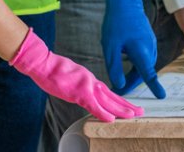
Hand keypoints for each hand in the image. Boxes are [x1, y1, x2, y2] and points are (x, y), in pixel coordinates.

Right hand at [9, 30, 141, 122]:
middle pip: (112, 97)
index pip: (108, 92)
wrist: (43, 64)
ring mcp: (86, 86)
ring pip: (107, 101)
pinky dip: (103, 113)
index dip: (119, 100)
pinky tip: (112, 119)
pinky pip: (93, 105)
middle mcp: (91, 82)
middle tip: (140, 111)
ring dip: (120, 109)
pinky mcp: (79, 92)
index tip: (129, 106)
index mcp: (89, 80)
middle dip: (126, 105)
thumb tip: (81, 93)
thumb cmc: (53, 70)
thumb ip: (79, 86)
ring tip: (133, 115)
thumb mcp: (70, 78)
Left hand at [101, 0, 164, 97]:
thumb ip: (115, 67)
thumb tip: (120, 84)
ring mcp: (150, 43)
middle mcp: (149, 48)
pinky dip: (138, 65)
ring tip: (122, 80)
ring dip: (135, 74)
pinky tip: (128, 63)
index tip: (161, 96)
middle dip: (134, 83)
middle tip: (119, 90)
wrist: (125, 1)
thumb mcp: (110, 47)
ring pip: (145, 64)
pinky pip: (145, 56)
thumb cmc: (116, 23)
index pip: (149, 74)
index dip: (154, 86)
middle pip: (144, 71)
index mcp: (141, 51)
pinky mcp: (148, 38)